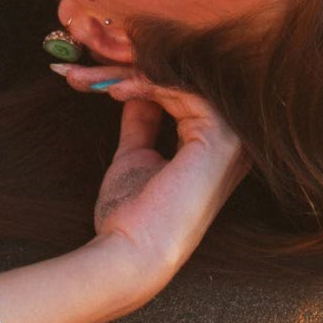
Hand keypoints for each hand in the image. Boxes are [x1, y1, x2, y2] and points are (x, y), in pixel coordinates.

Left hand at [57, 66, 248, 288]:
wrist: (130, 254)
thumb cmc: (132, 216)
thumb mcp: (135, 155)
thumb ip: (142, 121)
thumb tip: (133, 90)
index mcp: (216, 146)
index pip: (182, 93)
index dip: (140, 77)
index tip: (97, 74)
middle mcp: (234, 139)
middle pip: (182, 82)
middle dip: (132, 68)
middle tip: (88, 69)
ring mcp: (233, 138)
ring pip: (180, 80)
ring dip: (131, 73)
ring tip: (94, 79)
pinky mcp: (219, 137)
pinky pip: (181, 89)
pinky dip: (144, 83)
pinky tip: (113, 89)